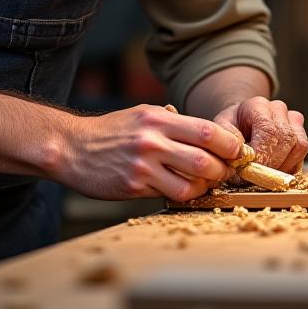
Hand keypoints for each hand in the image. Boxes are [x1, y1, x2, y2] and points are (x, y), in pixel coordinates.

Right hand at [60, 104, 240, 201]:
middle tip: (223, 172)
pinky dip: (182, 194)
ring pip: (192, 184)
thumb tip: (205, 131)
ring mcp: (143, 166)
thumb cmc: (111, 131)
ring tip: (202, 183)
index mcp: (159, 119)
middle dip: (222, 170)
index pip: (208, 132)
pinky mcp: (134, 187)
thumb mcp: (142, 113)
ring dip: (204, 187)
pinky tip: (179, 188)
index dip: (230, 144)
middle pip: (206, 161)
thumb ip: (172, 120)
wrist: (72, 147)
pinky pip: (170, 195)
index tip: (236, 151)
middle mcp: (153, 141)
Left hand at [212, 97, 307, 173]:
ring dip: (282, 166)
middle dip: (272, 165)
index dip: (263, 156)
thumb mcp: (219, 133)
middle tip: (255, 178)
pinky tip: (274, 169)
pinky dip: (291, 165)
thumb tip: (243, 158)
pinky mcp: (300, 132)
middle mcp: (278, 109)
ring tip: (263, 173)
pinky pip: (302, 152)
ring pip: (298, 146)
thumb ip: (228, 144)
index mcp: (256, 106)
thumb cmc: (228, 130)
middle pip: (286, 140)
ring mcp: (292, 119)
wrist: (239, 123)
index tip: (251, 173)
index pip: (268, 132)